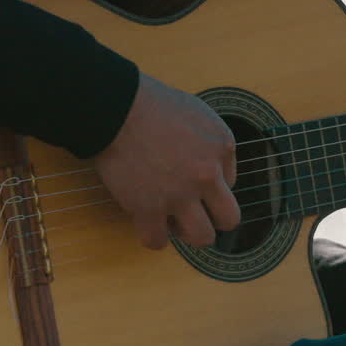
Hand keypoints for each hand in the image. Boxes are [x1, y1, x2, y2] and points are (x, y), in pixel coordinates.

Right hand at [91, 72, 239, 249]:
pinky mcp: (148, 207)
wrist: (115, 105)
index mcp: (221, 147)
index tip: (187, 173)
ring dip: (187, 232)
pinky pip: (157, 241)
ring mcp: (178, 194)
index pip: (230, 183)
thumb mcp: (199, 113)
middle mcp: (206, 174)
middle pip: (229, 219)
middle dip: (212, 218)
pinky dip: (153, 236)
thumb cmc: (150, 104)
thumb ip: (213, 144)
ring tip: (172, 218)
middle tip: (192, 209)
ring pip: (202, 238)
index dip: (209, 183)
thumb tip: (217, 175)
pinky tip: (147, 222)